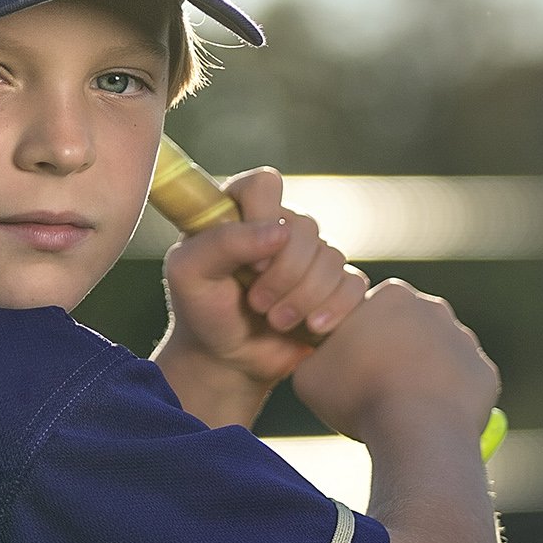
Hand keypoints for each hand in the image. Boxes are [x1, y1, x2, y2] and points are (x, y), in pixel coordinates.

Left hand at [154, 168, 368, 427]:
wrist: (228, 359)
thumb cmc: (202, 310)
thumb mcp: (189, 274)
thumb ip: (223, 242)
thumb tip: (279, 231)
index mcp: (240, 208)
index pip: (264, 183)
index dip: (263, 219)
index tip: (250, 262)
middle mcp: (280, 223)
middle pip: (304, 226)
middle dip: (283, 274)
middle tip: (257, 303)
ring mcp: (311, 253)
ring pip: (331, 257)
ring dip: (303, 297)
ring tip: (276, 321)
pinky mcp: (336, 284)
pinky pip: (353, 284)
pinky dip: (334, 309)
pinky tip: (312, 327)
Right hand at [291, 275, 499, 446]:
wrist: (419, 432)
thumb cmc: (359, 397)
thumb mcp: (309, 373)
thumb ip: (314, 354)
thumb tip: (318, 357)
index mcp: (391, 296)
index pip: (368, 312)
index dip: (354, 340)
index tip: (347, 368)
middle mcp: (433, 308)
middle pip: (406, 329)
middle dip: (391, 352)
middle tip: (373, 388)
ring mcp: (465, 341)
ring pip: (436, 355)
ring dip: (421, 374)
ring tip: (402, 408)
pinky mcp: (485, 373)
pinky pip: (461, 384)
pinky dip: (447, 399)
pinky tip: (429, 418)